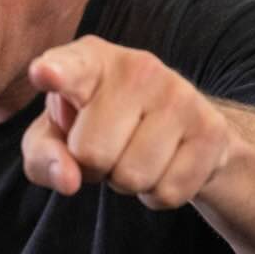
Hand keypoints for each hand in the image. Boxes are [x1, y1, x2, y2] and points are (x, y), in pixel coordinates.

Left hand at [20, 36, 231, 208]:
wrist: (176, 129)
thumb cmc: (95, 127)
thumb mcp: (54, 137)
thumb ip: (43, 155)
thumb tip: (68, 180)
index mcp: (90, 59)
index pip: (70, 68)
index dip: (56, 72)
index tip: (45, 73)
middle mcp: (137, 67)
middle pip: (92, 153)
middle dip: (94, 167)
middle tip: (108, 146)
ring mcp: (180, 94)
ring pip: (132, 178)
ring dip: (126, 182)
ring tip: (133, 153)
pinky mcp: (211, 129)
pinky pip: (167, 192)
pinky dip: (157, 194)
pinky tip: (163, 164)